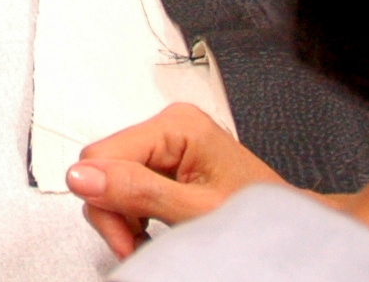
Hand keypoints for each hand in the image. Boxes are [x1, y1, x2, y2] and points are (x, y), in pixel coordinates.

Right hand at [67, 103, 286, 257]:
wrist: (286, 230)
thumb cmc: (257, 217)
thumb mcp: (193, 211)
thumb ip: (137, 191)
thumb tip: (81, 176)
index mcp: (176, 125)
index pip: (101, 156)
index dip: (104, 202)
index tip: (126, 239)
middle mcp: (169, 125)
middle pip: (104, 166)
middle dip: (115, 211)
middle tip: (139, 243)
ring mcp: (168, 142)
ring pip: (111, 178)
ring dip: (124, 216)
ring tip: (151, 237)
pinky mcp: (167, 160)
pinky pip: (128, 183)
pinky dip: (134, 213)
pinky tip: (153, 227)